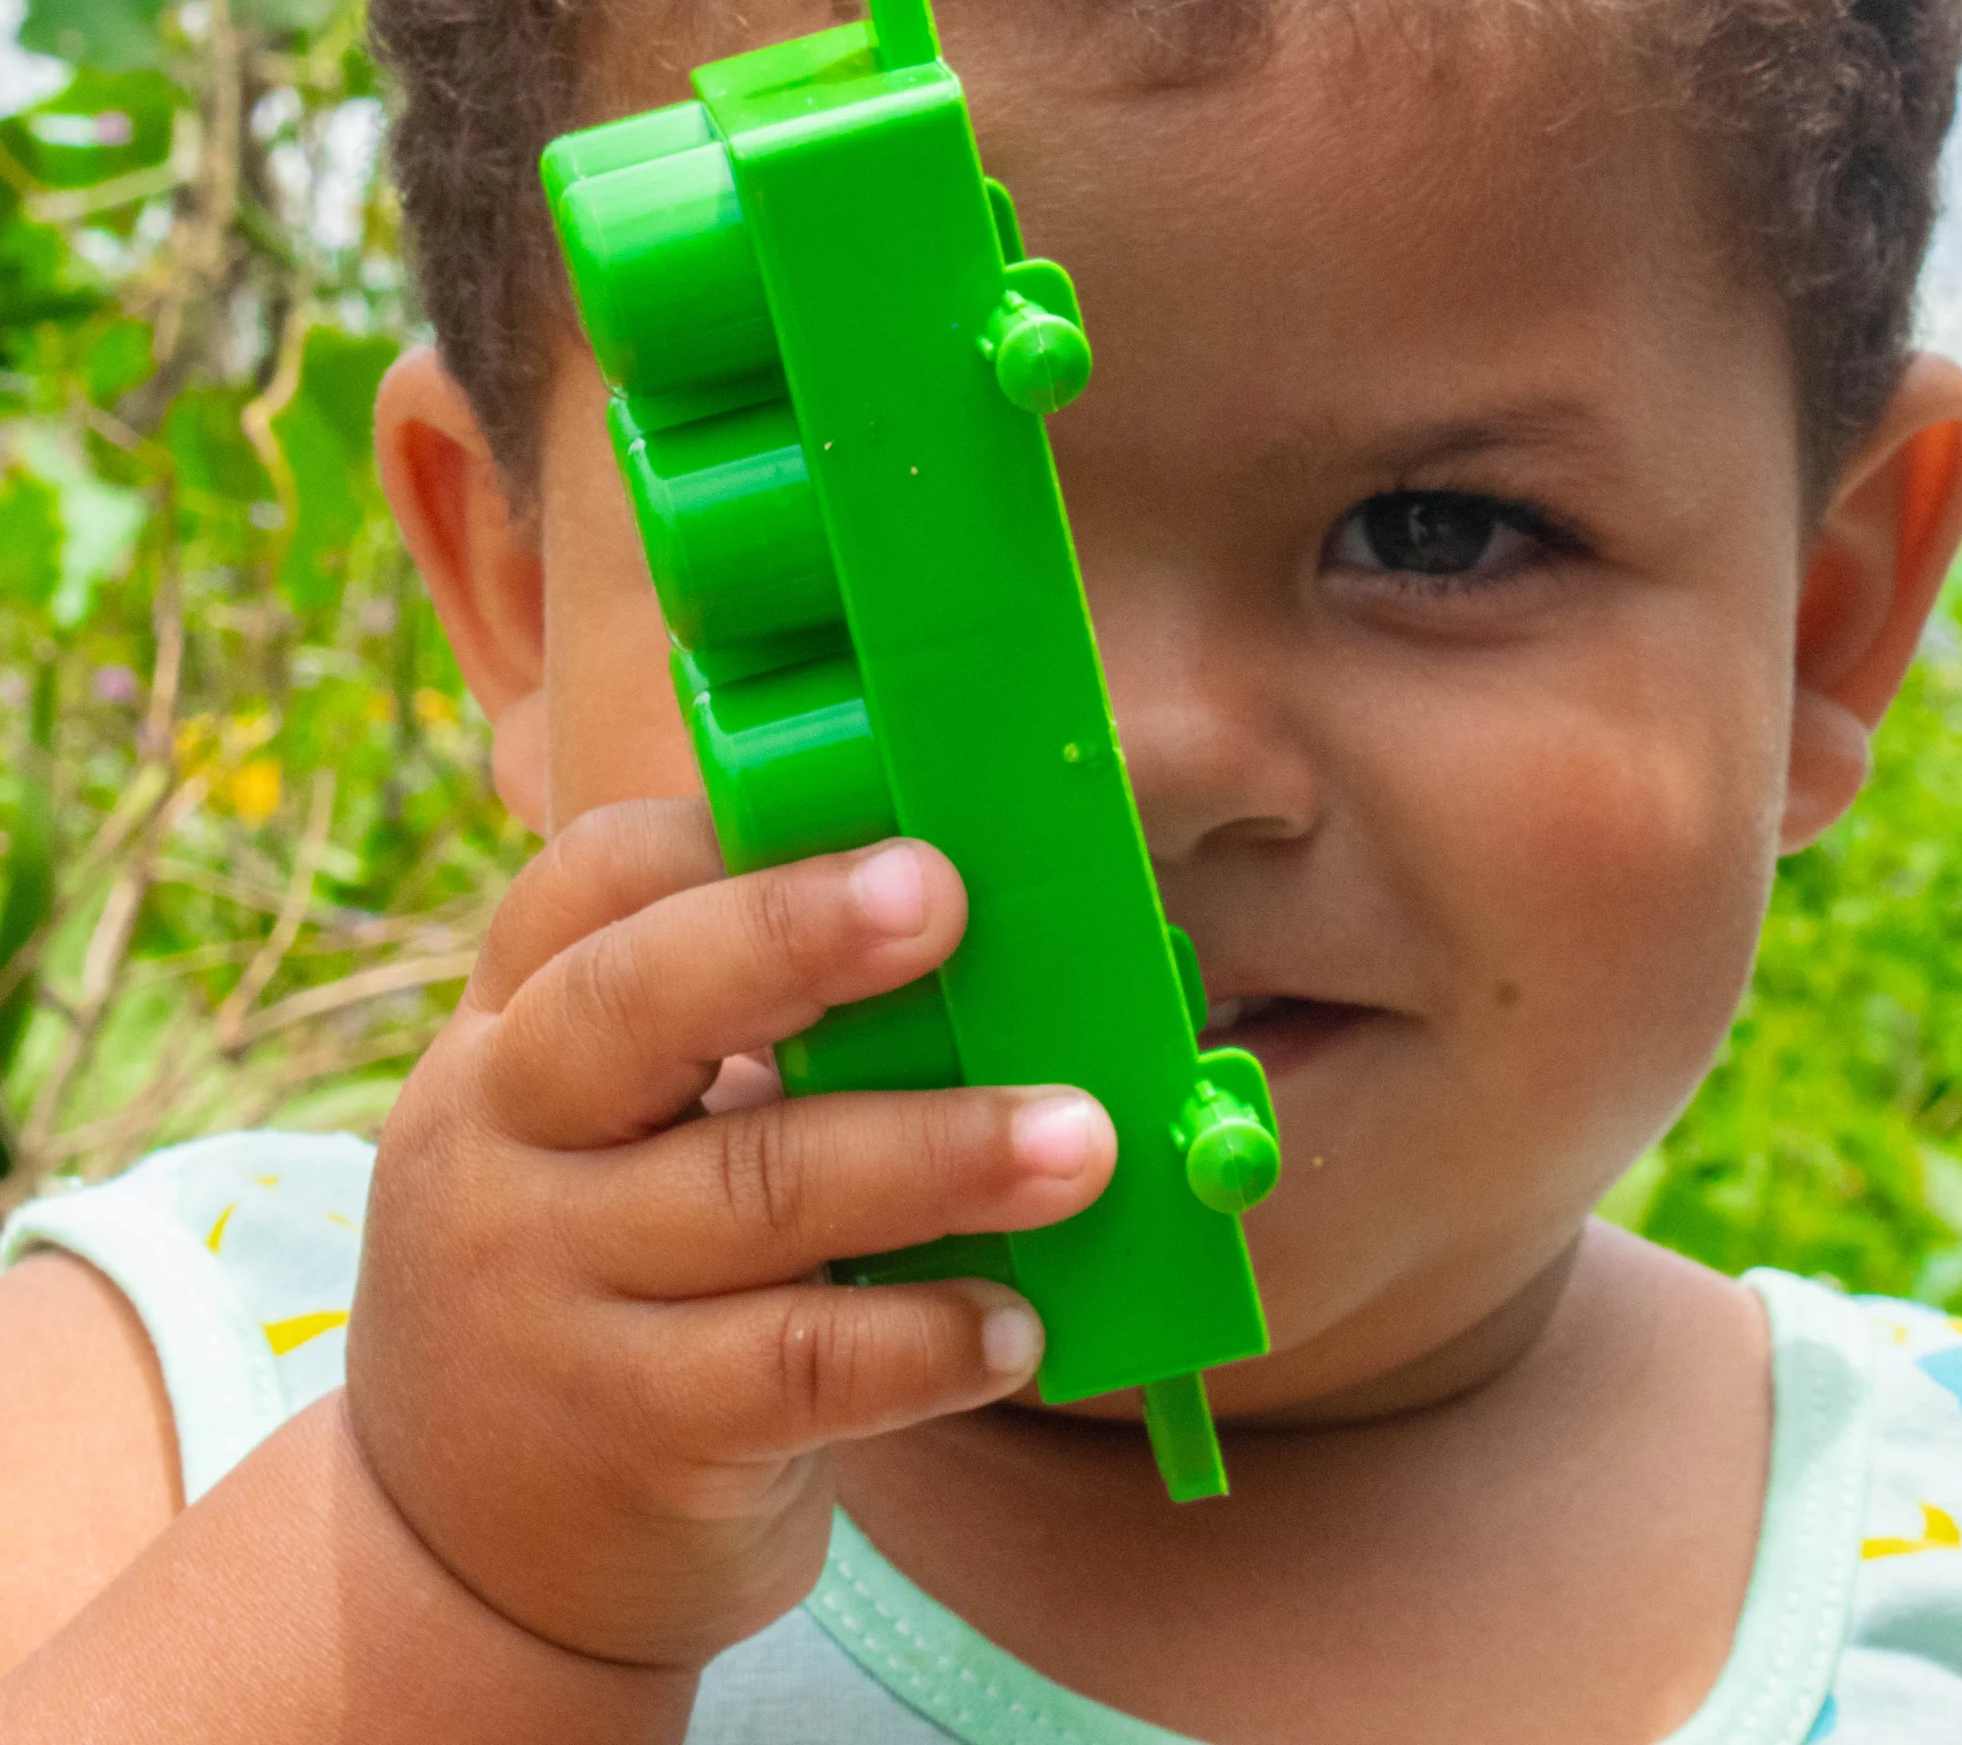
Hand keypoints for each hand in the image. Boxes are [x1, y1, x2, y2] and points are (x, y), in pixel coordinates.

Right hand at [344, 802, 1116, 1670]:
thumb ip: (737, 1042)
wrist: (471, 1559)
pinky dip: (926, 1336)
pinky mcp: (624, 1429)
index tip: (877, 811)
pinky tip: (1020, 1323)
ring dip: (940, 1152)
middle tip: (945, 894)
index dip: (729, 837)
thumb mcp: (608, 1139)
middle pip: (639, 1001)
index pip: (592, 885)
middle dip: (797, 932)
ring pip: (754, 1187)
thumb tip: (986, 948)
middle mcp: (501, 1137)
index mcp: (513, 1029)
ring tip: (1079, 1141)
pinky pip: (796, 1365)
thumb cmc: (607, 1283)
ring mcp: (546, 1288)